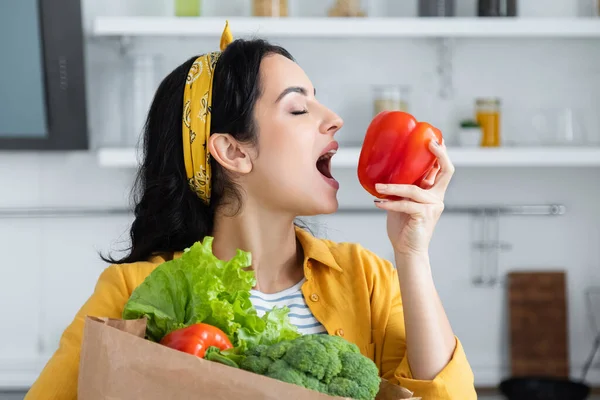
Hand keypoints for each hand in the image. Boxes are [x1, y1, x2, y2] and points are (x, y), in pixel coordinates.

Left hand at [374, 139, 453, 256]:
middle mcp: (437, 197)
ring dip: (393, 187)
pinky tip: (378, 203)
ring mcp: (433, 206)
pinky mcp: (424, 215)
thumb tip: (386, 173)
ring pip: (413, 189)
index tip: (434, 139)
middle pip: (446, 171)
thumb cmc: (403, 226)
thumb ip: (401, 188)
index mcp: (433, 192)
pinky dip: (390, 204)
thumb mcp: (402, 202)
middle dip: (440, 155)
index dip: (441, 153)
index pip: (442, 169)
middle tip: (428, 143)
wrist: (407, 250)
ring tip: (378, 188)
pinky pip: (405, 204)